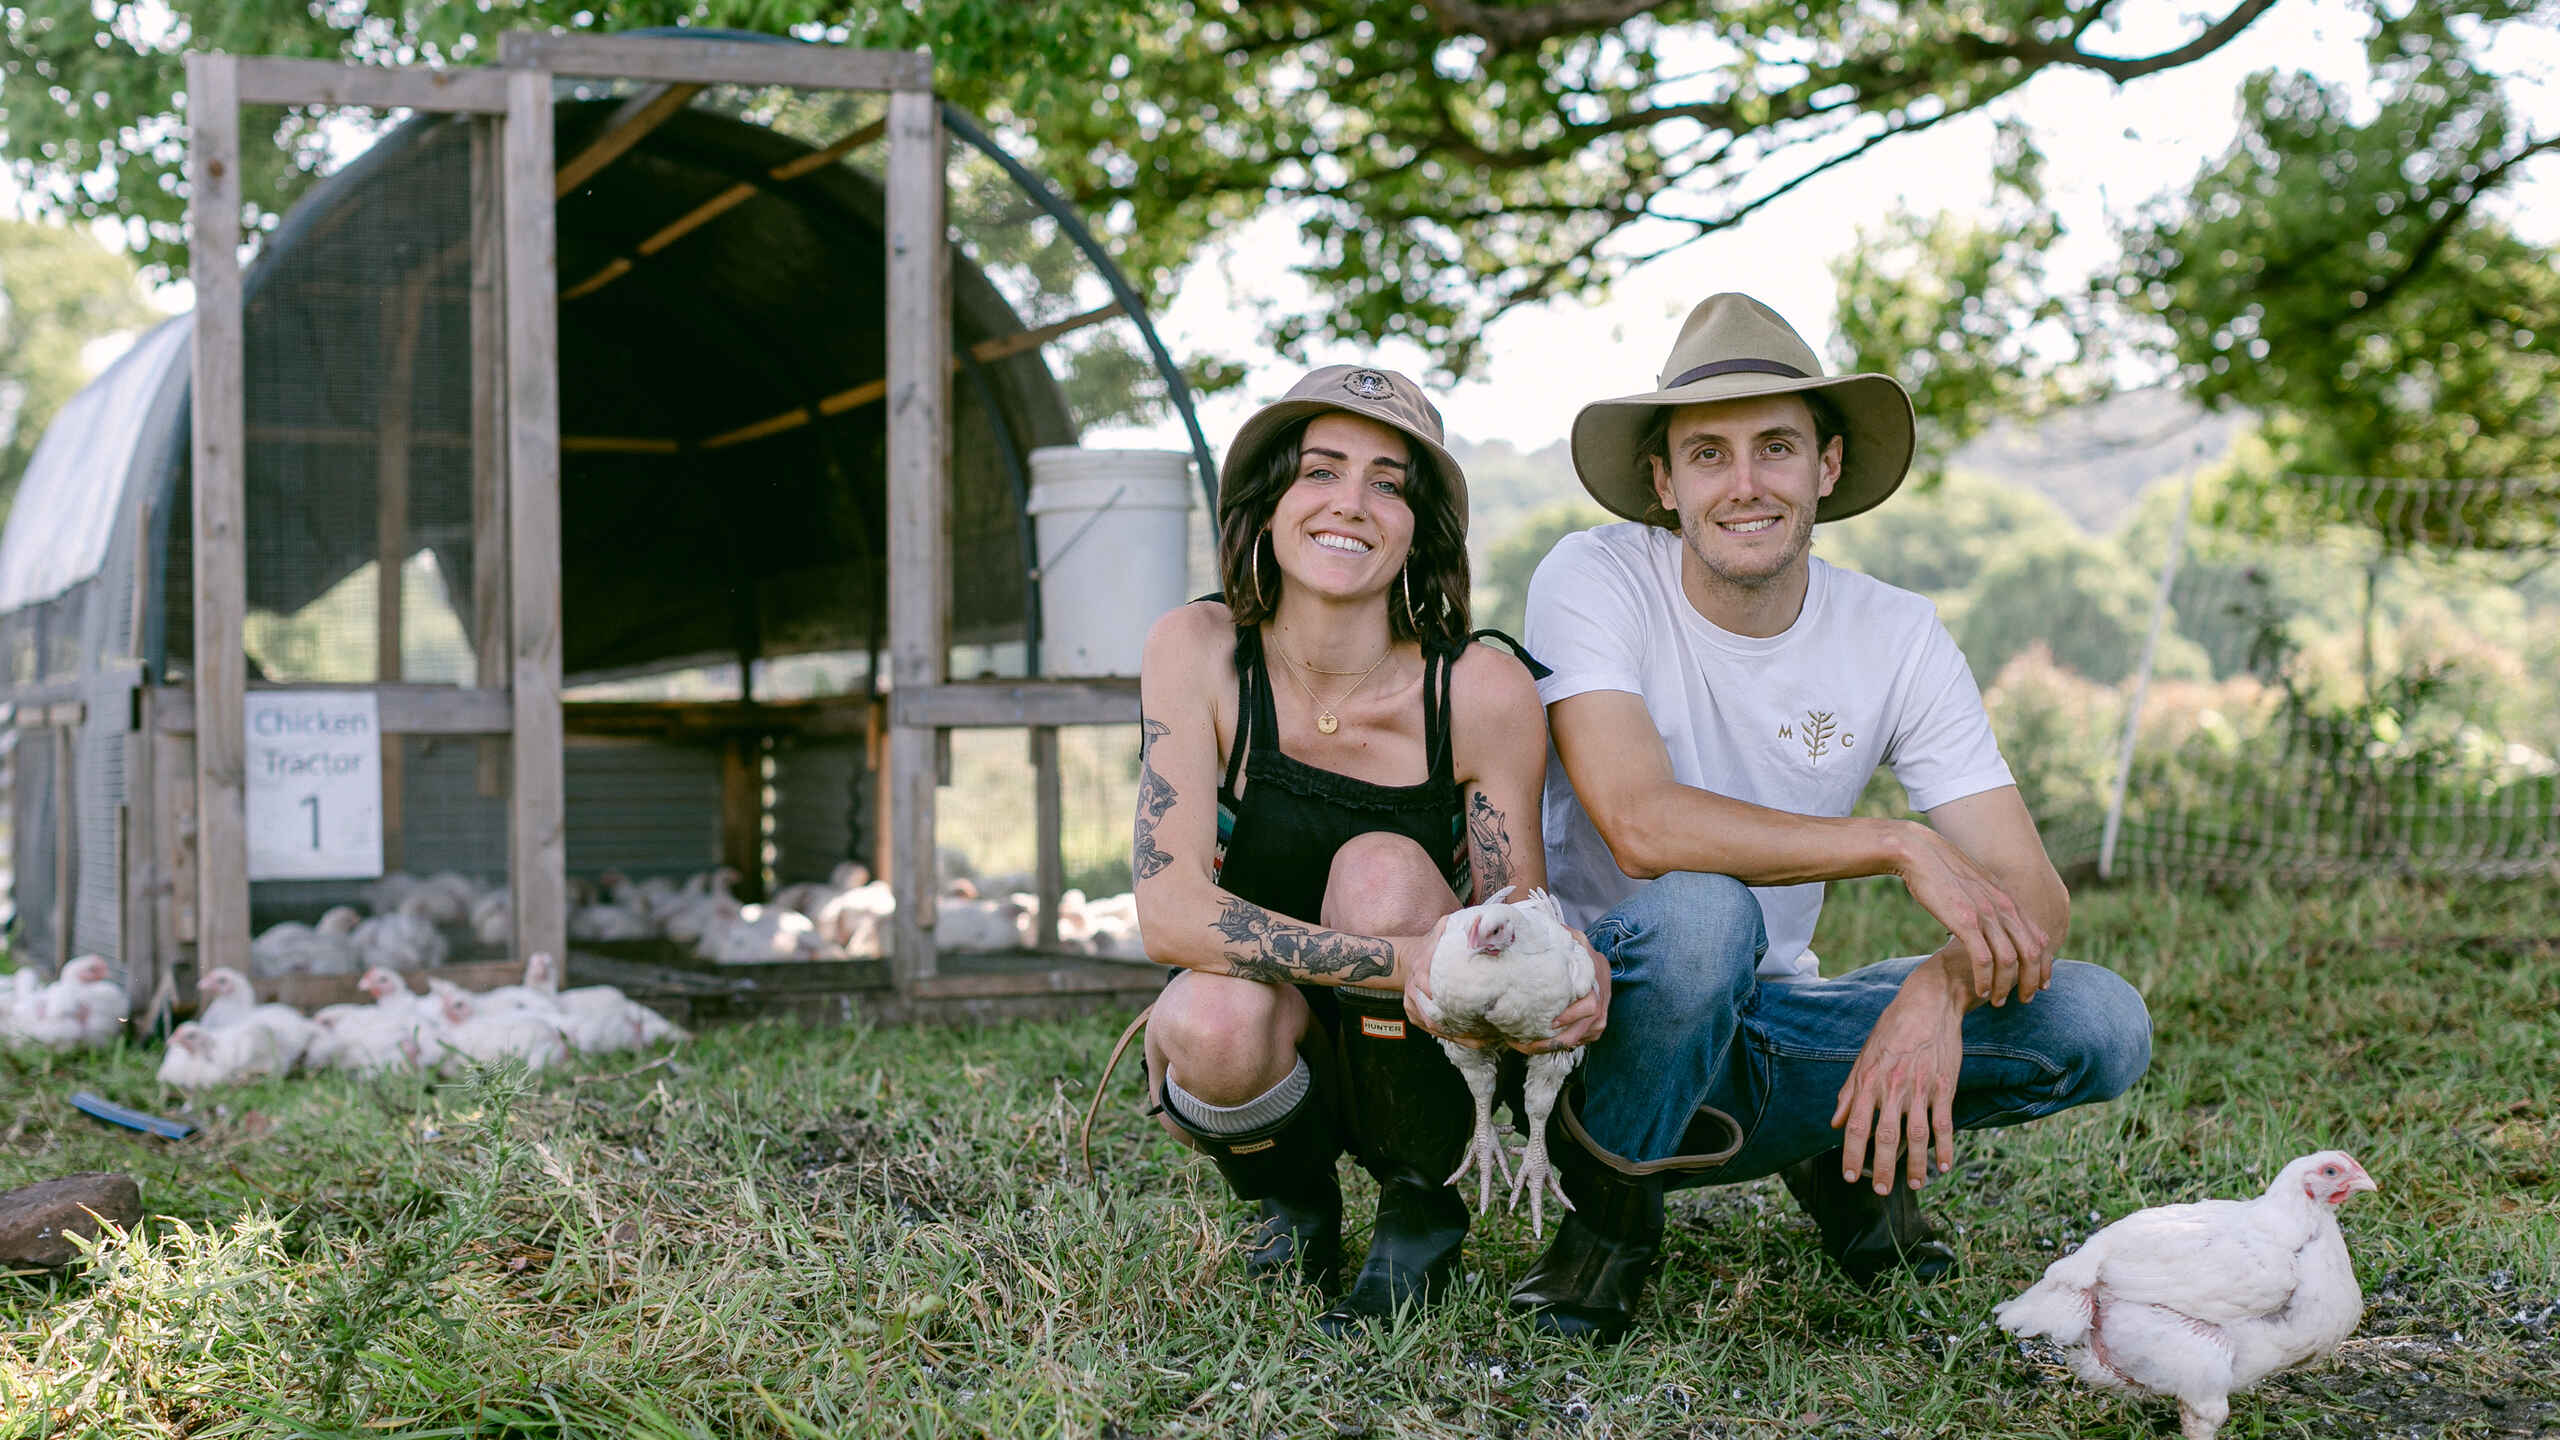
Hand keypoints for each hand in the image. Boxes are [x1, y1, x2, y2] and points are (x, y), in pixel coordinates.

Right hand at [1402, 914, 1480, 1044]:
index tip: (1456, 1004)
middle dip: (1455, 1025)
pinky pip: (1433, 1031)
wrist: (1405, 960)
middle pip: (1430, 1014)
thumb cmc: (1429, 945)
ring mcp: (1413, 1005)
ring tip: (1484, 1041)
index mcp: (1419, 969)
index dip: (1435, 993)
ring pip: (1434, 1027)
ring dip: (1458, 1035)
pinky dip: (1453, 1037)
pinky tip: (1474, 1041)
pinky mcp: (1415, 1015)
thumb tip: (1479, 922)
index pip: (1423, 982)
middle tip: (1484, 1032)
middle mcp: (1413, 990)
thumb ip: (1454, 926)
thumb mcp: (1439, 929)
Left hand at [1516, 928, 1609, 1054]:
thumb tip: (1535, 931)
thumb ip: (1561, 935)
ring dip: (1554, 1047)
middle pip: (1583, 1030)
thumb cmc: (1582, 953)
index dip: (1572, 1016)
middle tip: (1529, 1044)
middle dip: (1556, 1041)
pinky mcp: (1595, 1027)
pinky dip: (1561, 1046)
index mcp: (1595, 981)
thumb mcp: (1575, 940)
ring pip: (1581, 1039)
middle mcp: (1601, 1002)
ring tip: (1528, 1048)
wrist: (1597, 963)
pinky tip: (1540, 1046)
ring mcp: (1600, 1017)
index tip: (1551, 1023)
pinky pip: (1581, 1041)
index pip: (1590, 1006)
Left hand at [1830, 963, 1965, 1193]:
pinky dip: (1945, 1148)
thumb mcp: (1863, 1056)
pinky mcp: (1944, 1087)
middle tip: (1880, 1191)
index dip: (1852, 1154)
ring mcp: (1921, 1089)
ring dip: (1915, 1164)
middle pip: (1885, 1136)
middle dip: (1881, 1168)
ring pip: (1917, 1135)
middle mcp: (1893, 1088)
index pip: (1857, 1126)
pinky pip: (1945, 1124)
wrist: (1929, 1004)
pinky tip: (1943, 1167)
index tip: (1850, 1176)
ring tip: (1914, 1184)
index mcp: (1869, 1081)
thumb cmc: (1892, 1030)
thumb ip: (1849, 1092)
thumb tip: (1834, 1123)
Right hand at [1892, 822, 2049, 1005]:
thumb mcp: (1975, 884)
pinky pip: (1984, 959)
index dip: (2044, 964)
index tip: (2041, 983)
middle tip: (2025, 1000)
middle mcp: (2003, 907)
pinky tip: (1980, 991)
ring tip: (1997, 1001)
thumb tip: (1991, 916)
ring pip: (2010, 960)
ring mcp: (1985, 915)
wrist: (1918, 853)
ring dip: (2006, 986)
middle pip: (2031, 953)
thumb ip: (1988, 901)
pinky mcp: (1964, 922)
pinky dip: (1985, 979)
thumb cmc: (1941, 870)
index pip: (2039, 938)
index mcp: (2007, 900)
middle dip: (2031, 981)